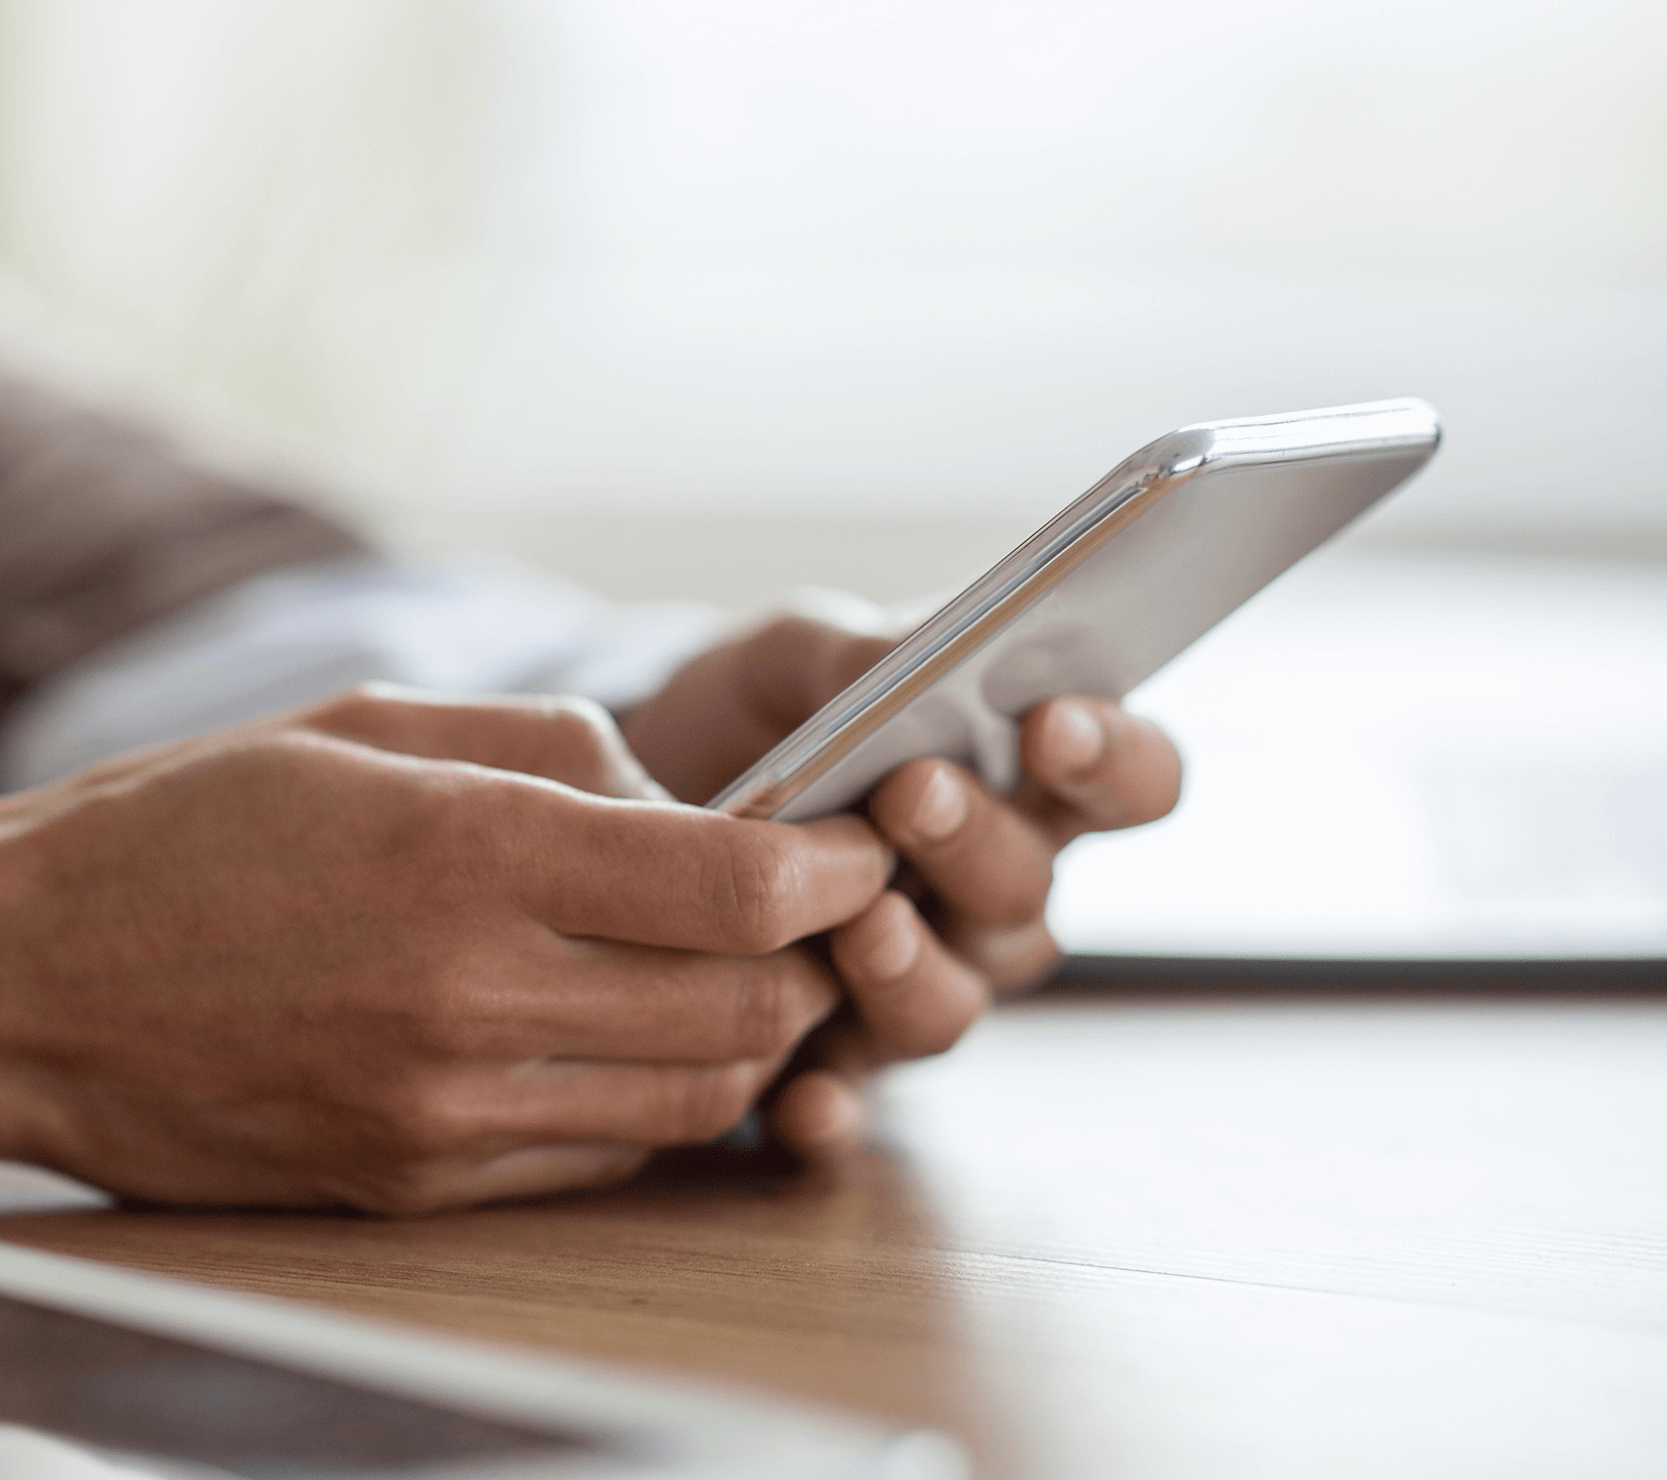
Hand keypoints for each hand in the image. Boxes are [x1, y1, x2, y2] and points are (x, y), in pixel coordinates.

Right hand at [0, 686, 900, 1212]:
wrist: (9, 984)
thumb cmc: (173, 829)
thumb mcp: (357, 722)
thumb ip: (539, 747)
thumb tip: (675, 795)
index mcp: (458, 850)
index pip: (732, 886)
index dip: (828, 865)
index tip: (850, 840)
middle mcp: (466, 995)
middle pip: (742, 1006)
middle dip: (809, 955)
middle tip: (806, 909)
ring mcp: (440, 1109)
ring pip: (691, 1098)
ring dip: (743, 1038)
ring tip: (724, 975)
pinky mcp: (410, 1184)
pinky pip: (599, 1158)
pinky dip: (646, 1102)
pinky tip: (613, 1041)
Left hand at [623, 616, 1183, 1154]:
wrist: (634, 800)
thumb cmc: (751, 719)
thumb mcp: (787, 658)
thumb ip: (851, 652)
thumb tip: (899, 661)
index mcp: (1019, 786)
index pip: (1129, 780)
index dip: (1114, 759)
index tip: (1051, 724)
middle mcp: (986, 900)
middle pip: (1028, 894)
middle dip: (976, 843)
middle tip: (910, 792)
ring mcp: (913, 985)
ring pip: (951, 1005)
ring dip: (912, 970)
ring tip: (860, 923)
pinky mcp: (825, 1060)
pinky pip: (850, 1103)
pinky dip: (834, 1110)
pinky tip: (800, 1098)